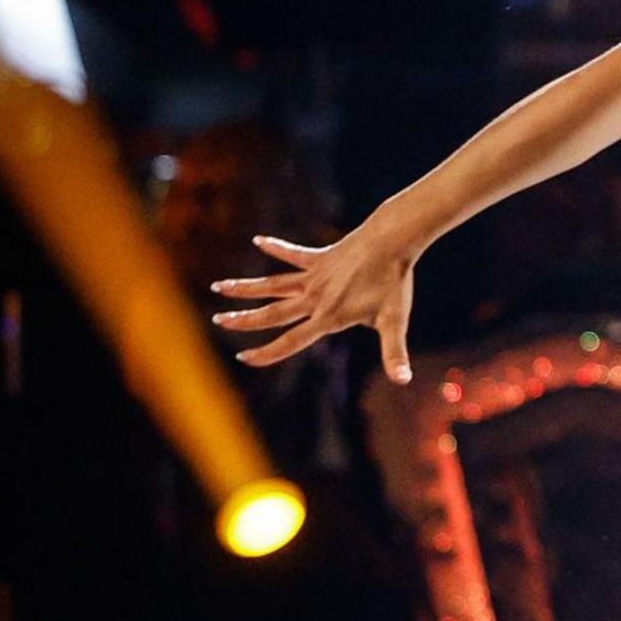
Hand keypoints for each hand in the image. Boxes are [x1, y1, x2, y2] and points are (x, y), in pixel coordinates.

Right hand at [210, 222, 420, 383]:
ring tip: (220, 286)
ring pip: (273, 284)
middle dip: (244, 320)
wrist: (392, 240)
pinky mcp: (319, 257)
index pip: (291, 341)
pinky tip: (258, 240)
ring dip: (246, 287)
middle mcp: (315, 297)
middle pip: (272, 312)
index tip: (244, 357)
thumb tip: (403, 380)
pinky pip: (293, 255)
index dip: (267, 352)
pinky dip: (277, 248)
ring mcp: (314, 276)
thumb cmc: (394, 282)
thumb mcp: (394, 321)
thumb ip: (395, 353)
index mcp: (328, 317)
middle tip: (218, 321)